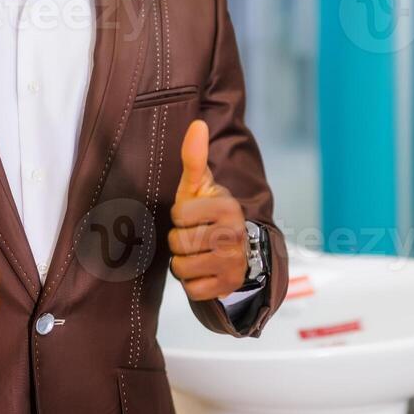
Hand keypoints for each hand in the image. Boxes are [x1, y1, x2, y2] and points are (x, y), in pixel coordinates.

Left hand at [168, 119, 248, 300]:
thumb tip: (197, 124)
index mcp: (227, 206)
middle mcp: (235, 234)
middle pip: (179, 243)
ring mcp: (234, 262)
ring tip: (198, 253)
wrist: (234, 250)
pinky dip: (193, 283)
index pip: (179, 216)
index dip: (179, 217)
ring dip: (184, 263)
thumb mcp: (199, 186)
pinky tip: (204, 271)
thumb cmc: (207, 214)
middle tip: (195, 237)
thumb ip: (194, 158)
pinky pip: (192, 289)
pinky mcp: (229, 286)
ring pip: (182, 268)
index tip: (192, 216)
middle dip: (180, 242)